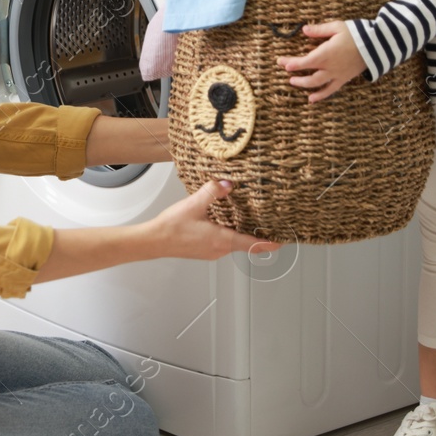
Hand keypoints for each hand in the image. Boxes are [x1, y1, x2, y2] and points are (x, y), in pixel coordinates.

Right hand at [149, 179, 282, 259]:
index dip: (269, 244)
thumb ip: (213, 192)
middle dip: (258, 236)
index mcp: (222, 240)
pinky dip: (228, 234)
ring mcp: (211, 252)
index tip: (282, 241)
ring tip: (247, 220)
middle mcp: (219, 249)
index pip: (253, 245)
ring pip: (233, 243)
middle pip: (245, 245)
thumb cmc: (171, 228)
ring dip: (242, 234)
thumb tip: (227, 184)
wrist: (153, 241)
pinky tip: (222, 222)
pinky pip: (222, 242)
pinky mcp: (203, 250)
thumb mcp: (194, 204)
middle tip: (269, 226)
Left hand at [278, 19, 366, 101]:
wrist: (378, 46)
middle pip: (308, 74)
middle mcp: (330, 67)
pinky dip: (321, 95)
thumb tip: (304, 30)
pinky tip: (312, 99)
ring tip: (293, 82)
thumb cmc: (358, 34)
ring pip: (317, 84)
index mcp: (326, 54)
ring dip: (304, 84)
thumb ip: (319, 30)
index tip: (282, 63)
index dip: (292, 63)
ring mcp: (337, 75)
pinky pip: (331, 90)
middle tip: (285, 71)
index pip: (304, 61)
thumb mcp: (337, 27)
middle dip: (295, 73)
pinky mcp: (344, 79)